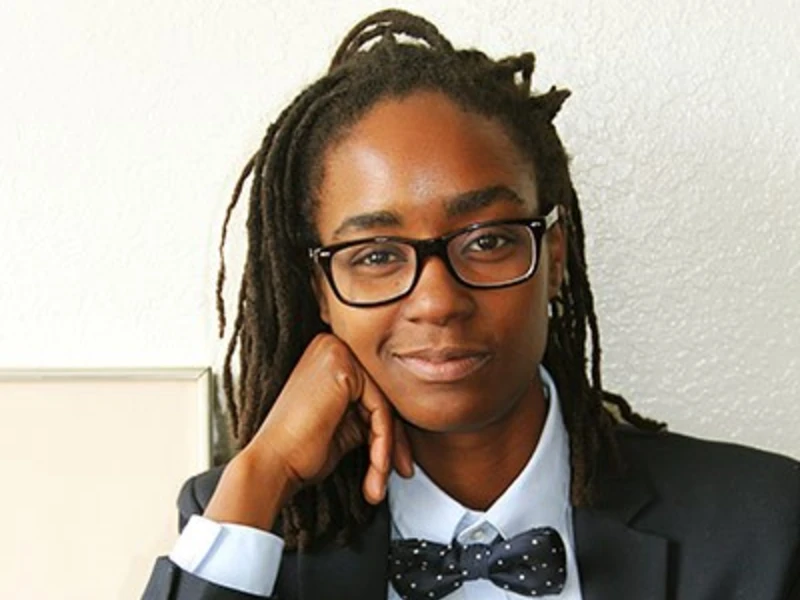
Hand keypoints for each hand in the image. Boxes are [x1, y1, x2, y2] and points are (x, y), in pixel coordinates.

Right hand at [204, 333, 412, 530]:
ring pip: (384, 404)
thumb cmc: (300, 451)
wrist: (273, 466)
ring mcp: (336, 352)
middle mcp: (331, 346)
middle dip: (394, 440)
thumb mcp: (345, 426)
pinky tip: (377, 468)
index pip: (374, 392)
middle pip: (382, 395)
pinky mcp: (342, 368)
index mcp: (329, 356)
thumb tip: (404, 420)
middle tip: (402, 471)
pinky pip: (380, 408)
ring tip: (379, 480)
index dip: (389, 431)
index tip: (396, 463)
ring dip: (387, 449)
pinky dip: (382, 443)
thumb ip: (369, 412)